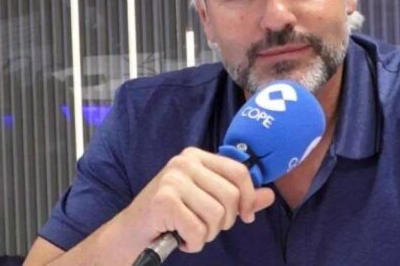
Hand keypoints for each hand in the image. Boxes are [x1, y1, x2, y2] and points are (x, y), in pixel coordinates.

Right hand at [122, 147, 274, 252]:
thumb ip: (238, 198)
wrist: (129, 233)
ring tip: (190, 232)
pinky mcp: (163, 201)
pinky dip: (193, 243)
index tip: (244, 216)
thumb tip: (270, 195)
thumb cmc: (170, 217)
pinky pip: (198, 230)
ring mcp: (172, 179)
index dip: (248, 198)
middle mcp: (184, 162)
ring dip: (207, 234)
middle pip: (231, 196)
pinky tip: (179, 239)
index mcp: (197, 156)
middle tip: (205, 227)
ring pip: (217, 214)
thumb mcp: (206, 201)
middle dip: (224, 221)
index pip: (239, 172)